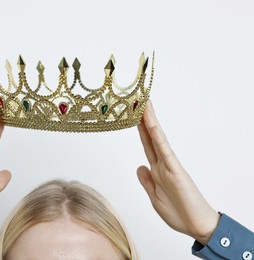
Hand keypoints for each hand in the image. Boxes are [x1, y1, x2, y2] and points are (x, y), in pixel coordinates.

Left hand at [136, 101, 218, 244]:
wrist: (197, 227)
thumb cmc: (179, 213)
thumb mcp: (154, 197)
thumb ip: (147, 181)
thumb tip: (140, 167)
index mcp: (156, 170)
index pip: (146, 144)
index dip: (139, 130)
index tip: (132, 114)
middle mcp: (162, 164)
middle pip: (150, 137)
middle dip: (143, 119)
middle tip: (137, 100)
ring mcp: (169, 166)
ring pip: (157, 139)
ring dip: (150, 122)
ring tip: (144, 104)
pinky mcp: (177, 172)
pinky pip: (165, 152)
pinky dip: (158, 138)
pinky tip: (152, 126)